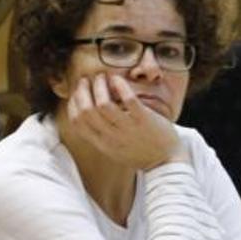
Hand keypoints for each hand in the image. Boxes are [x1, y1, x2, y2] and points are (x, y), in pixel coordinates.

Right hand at [65, 73, 186, 169]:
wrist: (167, 163)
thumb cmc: (141, 153)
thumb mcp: (114, 149)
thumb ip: (101, 135)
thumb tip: (88, 114)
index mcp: (102, 144)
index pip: (77, 122)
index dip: (73, 104)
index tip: (77, 92)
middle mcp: (111, 137)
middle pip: (86, 111)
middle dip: (82, 91)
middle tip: (86, 80)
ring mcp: (128, 129)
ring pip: (103, 104)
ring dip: (99, 86)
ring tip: (102, 77)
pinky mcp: (144, 120)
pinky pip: (128, 100)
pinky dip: (120, 86)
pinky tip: (117, 79)